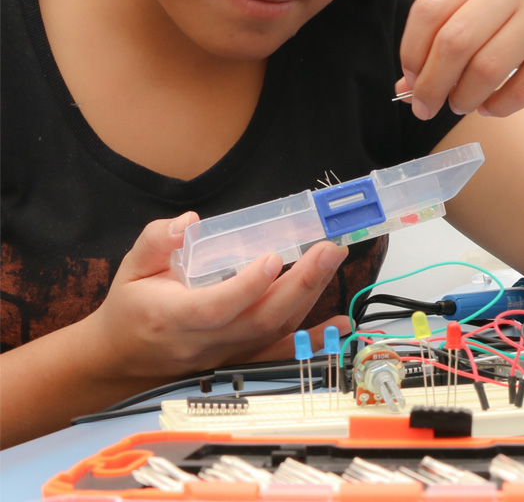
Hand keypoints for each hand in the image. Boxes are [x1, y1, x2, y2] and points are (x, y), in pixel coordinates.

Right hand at [81, 212, 348, 380]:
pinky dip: (315, 339)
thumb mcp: (132, 268)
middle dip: (300, 283)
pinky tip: (343, 324)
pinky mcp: (242, 359)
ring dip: (311, 297)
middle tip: (327, 249)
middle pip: (260, 319)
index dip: (247, 287)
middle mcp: (206, 342)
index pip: (215, 307)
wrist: (123, 359)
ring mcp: (228, 355)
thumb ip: (156, 241)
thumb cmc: (132, 308)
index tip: (273, 259)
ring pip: (276, 331)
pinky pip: (282, 352)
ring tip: (334, 260)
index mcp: (174, 317)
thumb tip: (188, 221)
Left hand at [398, 0, 523, 118]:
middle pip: (454, 42)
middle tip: (425, 107)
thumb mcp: (489, 9)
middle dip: (432, 84)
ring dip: (464, 99)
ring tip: (461, 106)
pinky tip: (490, 107)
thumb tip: (406, 86)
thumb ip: (446, 37)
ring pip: (486, 69)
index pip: (430, 10)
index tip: (410, 79)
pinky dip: (498, 107)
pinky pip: (521, 89)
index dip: (412, 51)